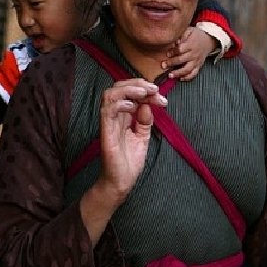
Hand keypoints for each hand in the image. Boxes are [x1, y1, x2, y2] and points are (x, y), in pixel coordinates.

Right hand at [80, 78, 166, 245]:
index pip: (129, 93)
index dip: (145, 90)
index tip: (161, 96)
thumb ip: (144, 122)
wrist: (121, 183)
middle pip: (118, 88)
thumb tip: (148, 106)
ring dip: (129, 89)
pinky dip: (120, 103)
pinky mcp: (106, 132)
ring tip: (144, 92)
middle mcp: (113, 117)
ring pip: (110, 95)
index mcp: (122, 117)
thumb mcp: (142, 138)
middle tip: (154, 90)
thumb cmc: (129, 162)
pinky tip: (133, 106)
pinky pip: (107, 111)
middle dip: (137, 84)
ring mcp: (108, 123)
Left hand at [162, 27, 216, 80]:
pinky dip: (188, 77)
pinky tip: (180, 79)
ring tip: (170, 75)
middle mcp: (194, 54)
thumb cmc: (195, 35)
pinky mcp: (199, 66)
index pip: (181, 49)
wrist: (209, 40)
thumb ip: (181, 34)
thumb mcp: (189, 30)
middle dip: (172, 63)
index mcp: (191, 44)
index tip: (167, 54)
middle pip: (182, 60)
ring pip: (188, 69)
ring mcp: (196, 61)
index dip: (173, 52)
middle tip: (163, 65)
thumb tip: (175, 40)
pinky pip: (194, 73)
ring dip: (179, 73)